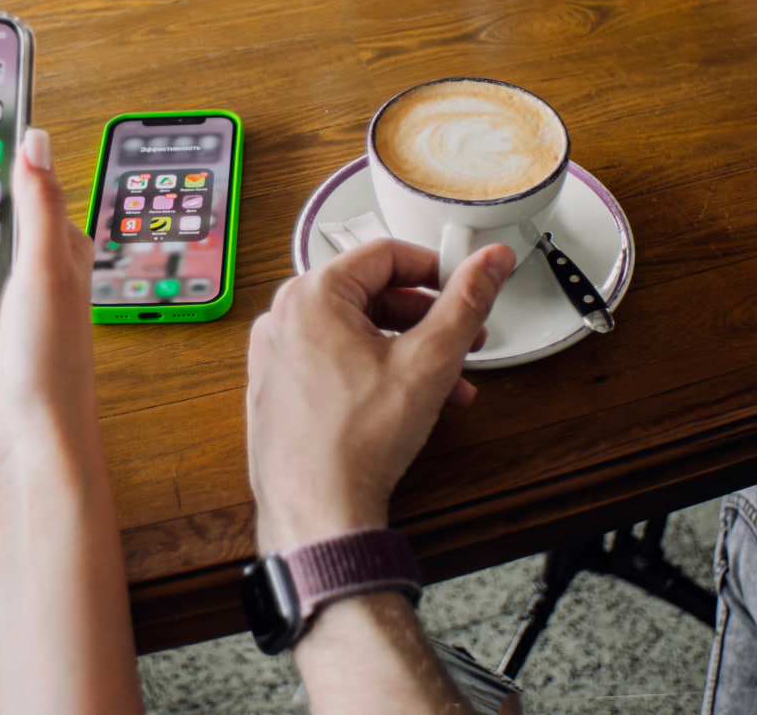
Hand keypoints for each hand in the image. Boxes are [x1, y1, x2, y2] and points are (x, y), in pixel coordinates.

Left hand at [246, 239, 514, 551]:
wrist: (318, 511)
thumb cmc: (356, 443)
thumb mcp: (429, 361)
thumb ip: (466, 302)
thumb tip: (491, 263)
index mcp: (311, 296)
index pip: (385, 254)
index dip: (436, 267)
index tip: (466, 285)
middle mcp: (282, 319)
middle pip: (369, 294)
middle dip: (426, 317)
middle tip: (465, 335)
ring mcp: (274, 356)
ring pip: (353, 332)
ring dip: (407, 350)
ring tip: (449, 381)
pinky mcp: (276, 389)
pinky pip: (331, 362)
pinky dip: (372, 371)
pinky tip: (409, 401)